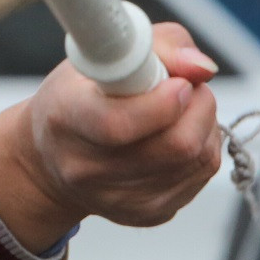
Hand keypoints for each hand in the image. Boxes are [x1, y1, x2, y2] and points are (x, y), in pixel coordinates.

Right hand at [0, 24, 223, 251]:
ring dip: (204, 123)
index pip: (117, 124)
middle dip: (199, 105)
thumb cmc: (80, 95)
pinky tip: (178, 133)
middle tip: (187, 86)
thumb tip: (201, 68)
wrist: (55, 158)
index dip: (162, 103)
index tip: (179, 82)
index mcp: (66, 117)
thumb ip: (159, 46)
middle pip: (175, 146)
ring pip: (198, 158)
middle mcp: (87, 168)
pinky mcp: (148, 213)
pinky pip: (201, 174)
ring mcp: (119, 198)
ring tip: (181, 107)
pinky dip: (203, 146)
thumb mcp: (104, 53)